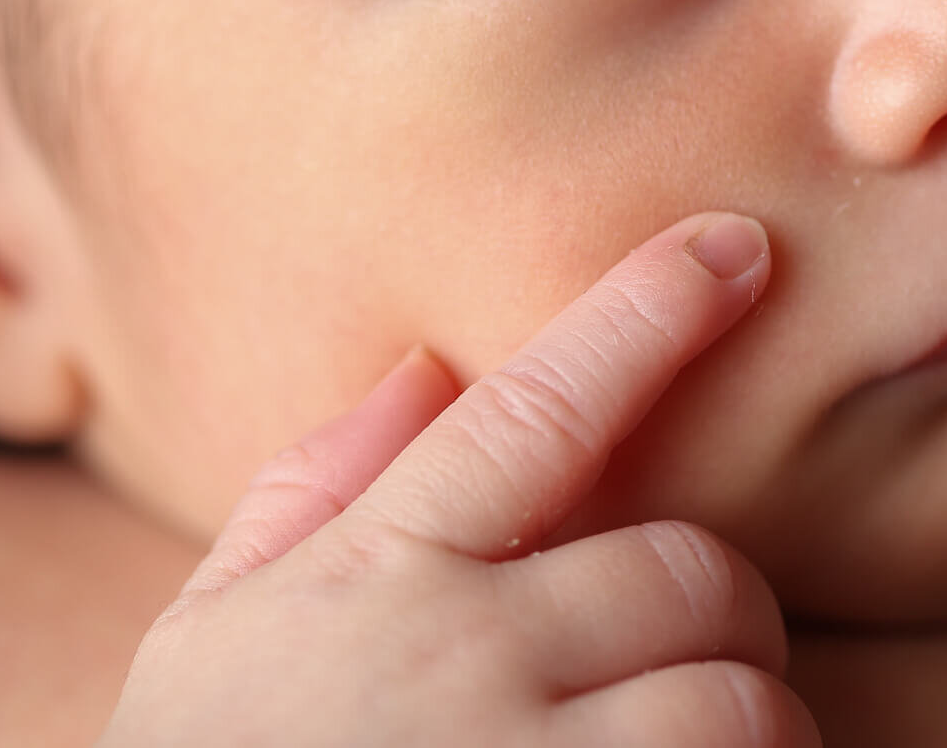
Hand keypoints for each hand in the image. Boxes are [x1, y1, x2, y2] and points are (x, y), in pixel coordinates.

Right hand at [99, 213, 817, 746]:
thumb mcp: (204, 647)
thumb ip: (306, 498)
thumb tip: (423, 367)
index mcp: (371, 579)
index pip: (538, 410)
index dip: (647, 314)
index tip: (734, 247)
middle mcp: (459, 661)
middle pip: (689, 570)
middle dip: (716, 613)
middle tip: (682, 656)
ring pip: (735, 702)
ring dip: (741, 724)